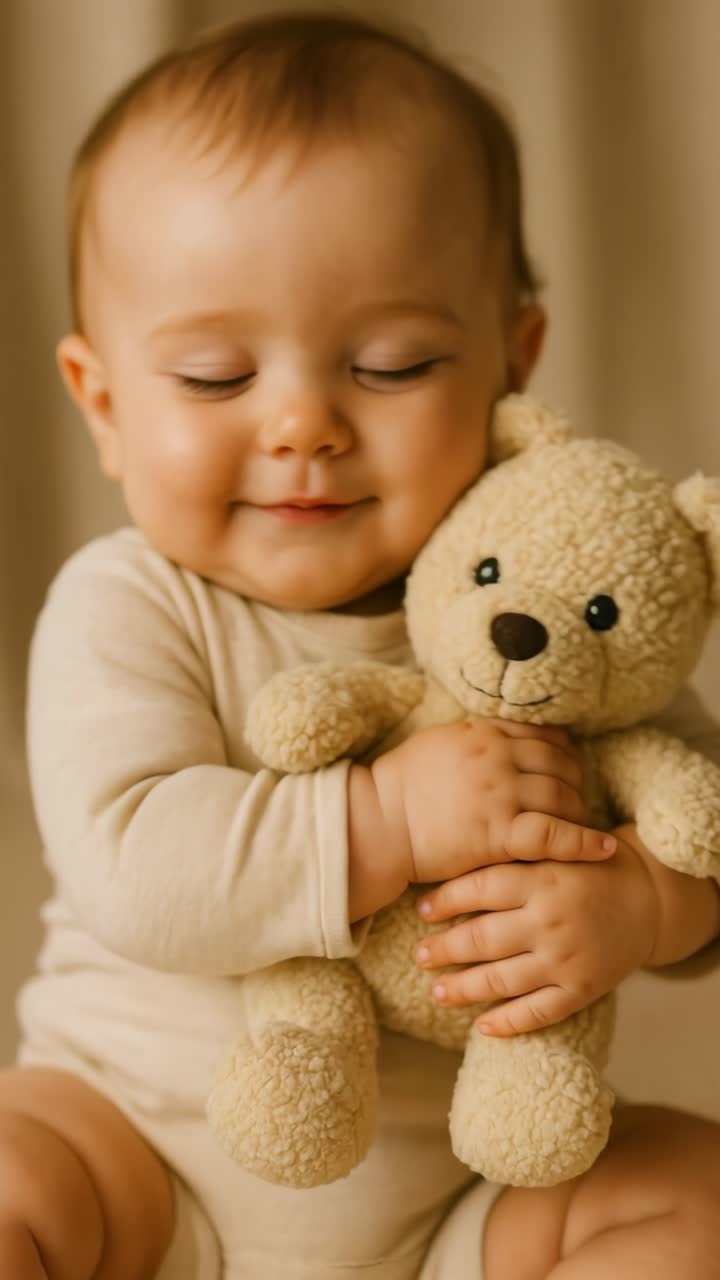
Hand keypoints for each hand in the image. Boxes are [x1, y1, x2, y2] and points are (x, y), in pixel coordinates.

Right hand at [370, 718, 615, 885]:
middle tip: (575, 799)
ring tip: (580, 824)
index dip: (564, 753)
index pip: (545, 736)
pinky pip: (555, 835)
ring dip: (577, 811)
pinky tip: (603, 848)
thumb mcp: (441, 741)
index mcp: (486, 733)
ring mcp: (500, 794)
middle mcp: (498, 758)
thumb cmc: (402, 784)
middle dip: (574, 782)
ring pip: (562, 797)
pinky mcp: (500, 833)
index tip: (568, 767)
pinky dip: (584, 842)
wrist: (378, 822)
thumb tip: (503, 732)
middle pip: (560, 765)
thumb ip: (478, 735)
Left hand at [413, 830, 658, 1034]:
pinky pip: (538, 1012)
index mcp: (542, 879)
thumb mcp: (553, 853)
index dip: (446, 901)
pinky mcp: (582, 989)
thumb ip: (511, 861)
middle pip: (483, 939)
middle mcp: (550, 920)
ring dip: (464, 989)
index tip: (422, 910)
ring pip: (503, 980)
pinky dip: (508, 1023)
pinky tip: (482, 1027)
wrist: (649, 898)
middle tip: (420, 955)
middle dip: (444, 950)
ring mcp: (566, 959)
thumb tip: (449, 868)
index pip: (480, 889)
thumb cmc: (588, 870)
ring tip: (437, 993)